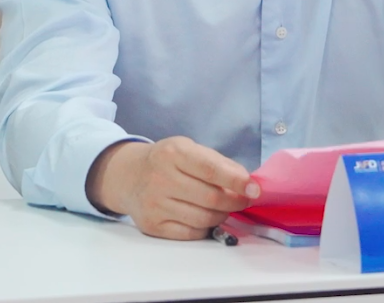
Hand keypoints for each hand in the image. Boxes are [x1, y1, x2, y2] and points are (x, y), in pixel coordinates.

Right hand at [87, 137, 259, 239]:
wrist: (129, 176)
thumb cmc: (167, 161)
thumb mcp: (189, 149)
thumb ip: (218, 163)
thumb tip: (247, 183)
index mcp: (173, 153)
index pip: (211, 170)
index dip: (237, 181)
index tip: (254, 190)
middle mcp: (161, 178)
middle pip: (210, 198)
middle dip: (234, 202)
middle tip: (243, 201)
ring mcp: (155, 204)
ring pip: (203, 219)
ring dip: (222, 216)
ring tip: (222, 208)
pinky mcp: (152, 225)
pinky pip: (191, 234)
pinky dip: (206, 228)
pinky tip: (205, 218)